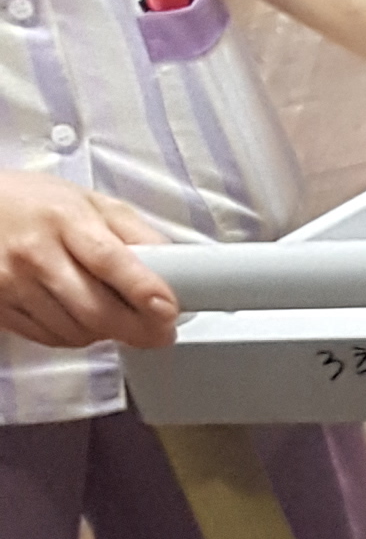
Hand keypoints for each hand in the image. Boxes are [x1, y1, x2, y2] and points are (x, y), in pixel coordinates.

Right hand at [0, 171, 179, 348]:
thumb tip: (175, 264)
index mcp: (65, 219)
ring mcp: (10, 282)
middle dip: (137, 329)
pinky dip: (74, 336)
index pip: (110, 261)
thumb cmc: (36, 204)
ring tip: (116, 318)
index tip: (170, 311)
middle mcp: (34, 253)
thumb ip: (134, 231)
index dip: (144, 291)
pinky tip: (81, 319)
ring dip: (105, 333)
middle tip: (160, 333)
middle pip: (94, 308)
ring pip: (73, 330)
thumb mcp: (89, 201)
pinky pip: (47, 337)